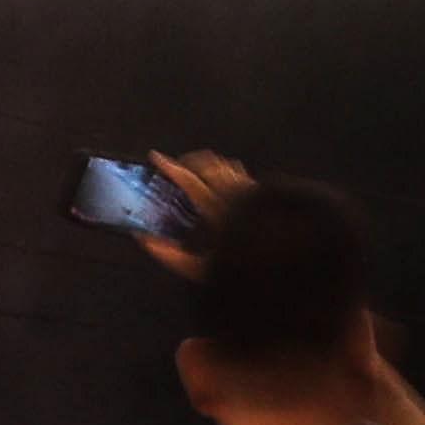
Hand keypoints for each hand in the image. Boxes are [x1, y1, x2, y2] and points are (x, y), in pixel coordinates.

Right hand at [140, 149, 253, 272]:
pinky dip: (225, 170)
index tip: (155, 156)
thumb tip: (145, 240)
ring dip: (206, 164)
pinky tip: (223, 181)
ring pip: (223, 164)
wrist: (279, 260)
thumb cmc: (239, 267)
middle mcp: (232, 193)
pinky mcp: (260, 192)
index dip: (169, 166)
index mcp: (215, 208)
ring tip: (197, 171)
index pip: (188, 179)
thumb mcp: (199, 269)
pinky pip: (238, 171)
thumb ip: (170, 255)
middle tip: (176, 167)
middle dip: (187, 160)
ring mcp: (248, 190)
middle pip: (206, 164)